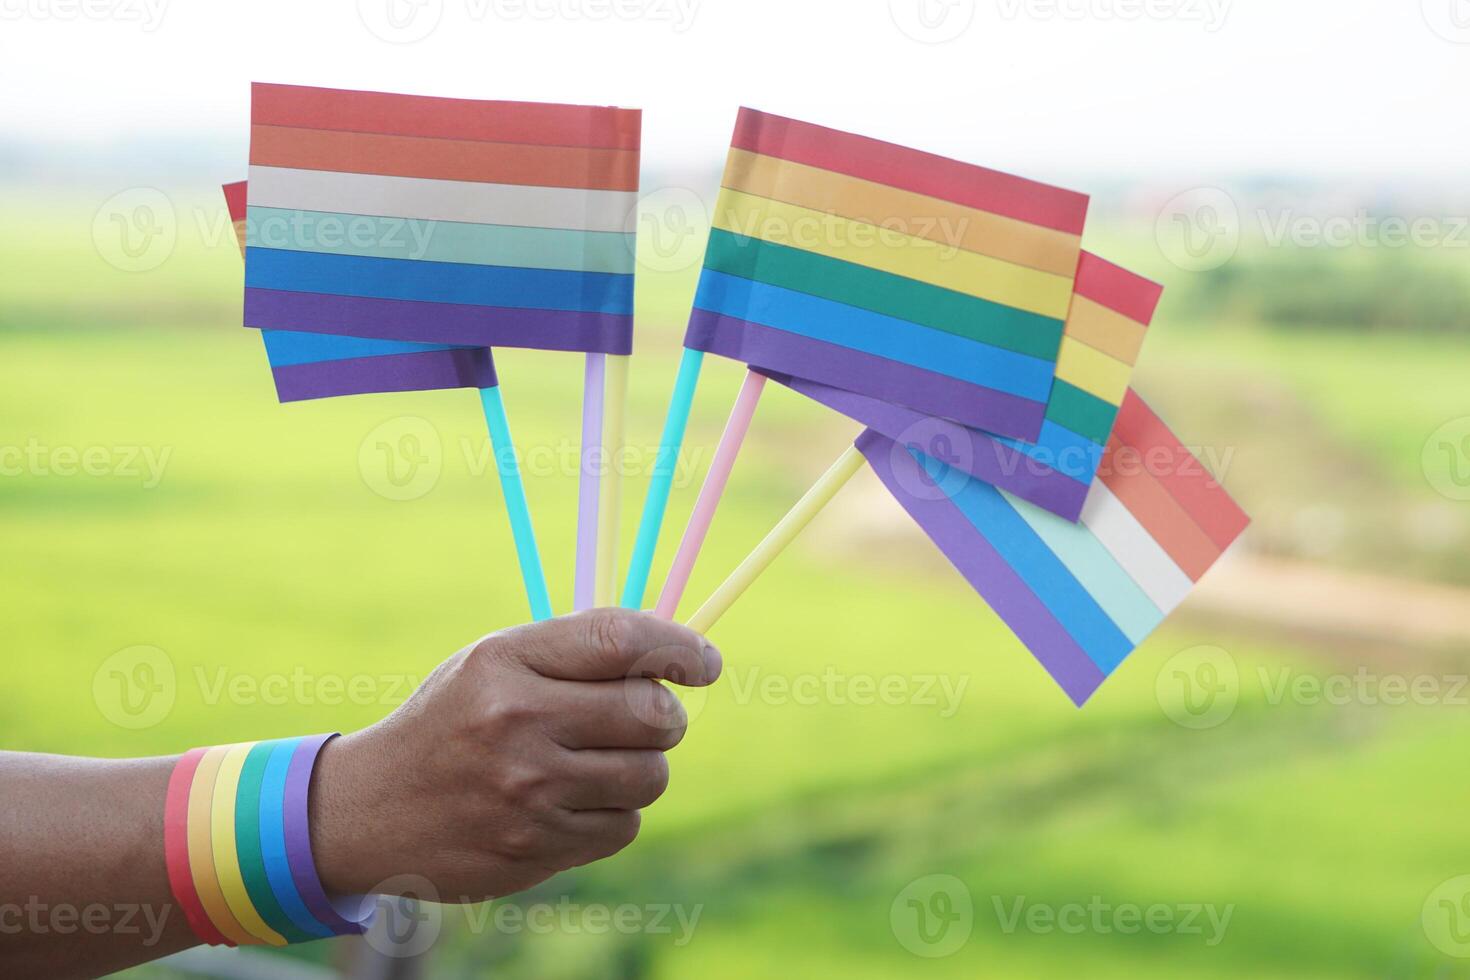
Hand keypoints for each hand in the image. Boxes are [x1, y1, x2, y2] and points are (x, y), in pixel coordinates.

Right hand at [307, 609, 721, 902]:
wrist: (373, 808)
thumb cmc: (455, 720)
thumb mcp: (495, 662)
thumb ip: (577, 651)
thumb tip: (677, 651)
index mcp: (506, 661)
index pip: (620, 640)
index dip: (678, 647)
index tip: (704, 661)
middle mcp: (516, 722)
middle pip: (653, 713)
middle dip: (664, 714)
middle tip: (642, 717)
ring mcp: (526, 791)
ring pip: (650, 776)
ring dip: (641, 768)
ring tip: (598, 762)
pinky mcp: (535, 848)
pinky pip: (625, 826)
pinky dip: (613, 814)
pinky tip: (571, 802)